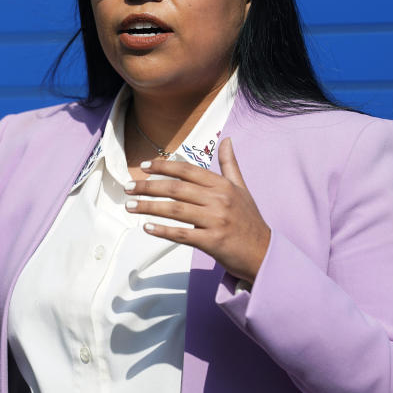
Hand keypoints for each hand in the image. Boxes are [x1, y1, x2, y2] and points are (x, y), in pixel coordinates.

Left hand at [123, 137, 270, 283]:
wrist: (264, 252)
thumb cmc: (249, 220)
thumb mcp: (242, 188)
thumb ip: (229, 165)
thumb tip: (227, 140)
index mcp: (223, 185)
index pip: (187, 170)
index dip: (164, 166)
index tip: (144, 166)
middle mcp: (218, 200)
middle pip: (176, 188)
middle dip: (148, 186)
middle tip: (128, 187)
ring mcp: (215, 221)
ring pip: (175, 210)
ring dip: (149, 207)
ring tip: (130, 206)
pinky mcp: (212, 241)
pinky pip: (182, 234)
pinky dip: (163, 231)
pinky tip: (147, 228)